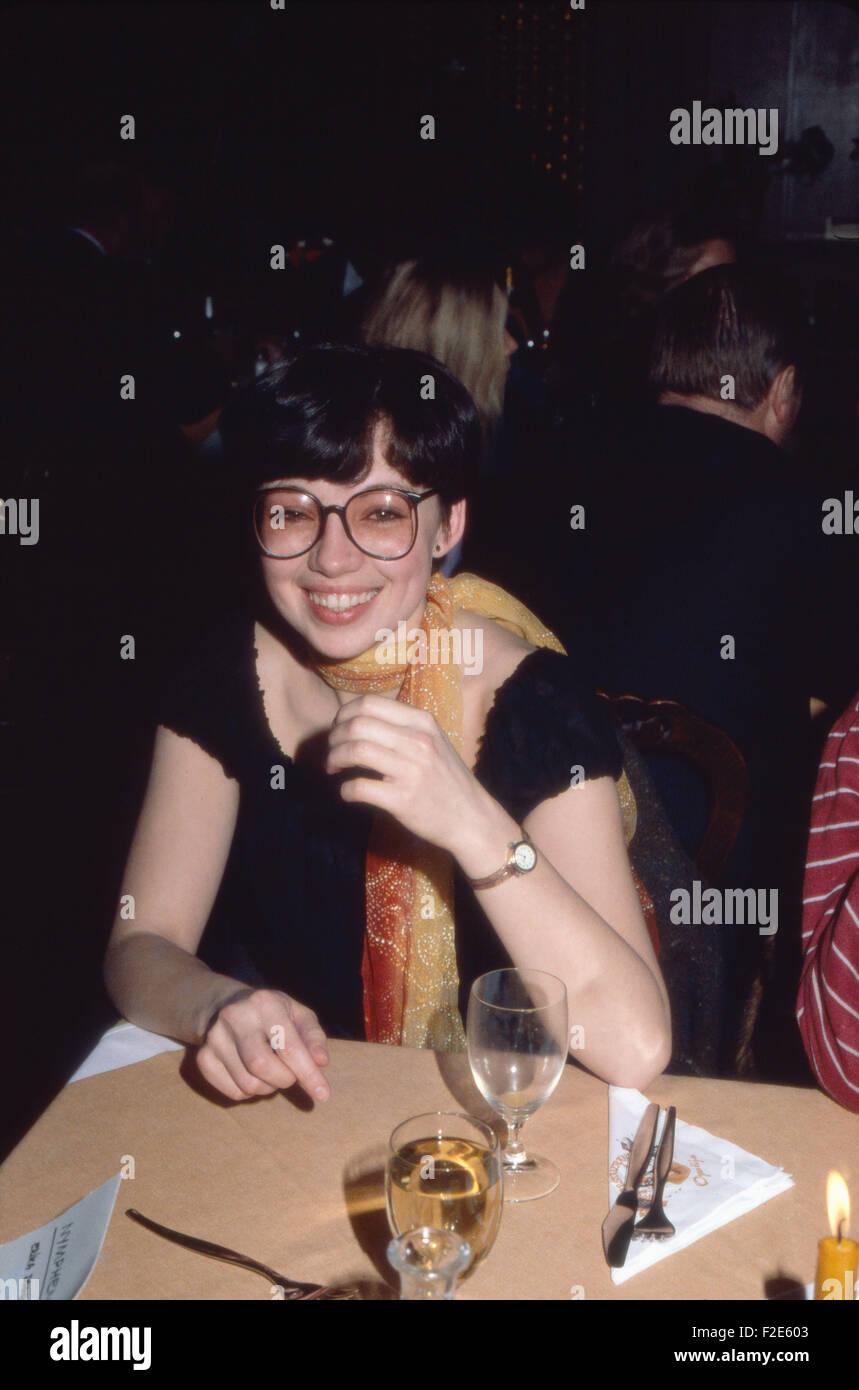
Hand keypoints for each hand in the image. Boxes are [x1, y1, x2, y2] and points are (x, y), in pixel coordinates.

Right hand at [196, 988, 330, 1102]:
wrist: (228, 1005)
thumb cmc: (273, 1014)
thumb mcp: (299, 1015)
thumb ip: (313, 1037)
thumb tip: (320, 1062)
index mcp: (264, 1002)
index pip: (288, 1046)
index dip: (308, 1073)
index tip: (323, 1094)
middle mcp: (235, 1016)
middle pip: (262, 1066)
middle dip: (284, 1079)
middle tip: (290, 1074)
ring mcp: (214, 1037)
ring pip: (247, 1084)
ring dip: (268, 1088)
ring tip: (271, 1071)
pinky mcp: (202, 1057)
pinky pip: (233, 1093)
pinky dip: (250, 1093)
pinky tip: (252, 1074)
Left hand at [325, 693, 507, 862]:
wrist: (472, 818)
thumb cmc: (448, 779)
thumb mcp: (434, 741)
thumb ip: (402, 727)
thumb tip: (358, 720)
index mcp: (423, 722)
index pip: (369, 703)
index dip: (344, 714)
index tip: (339, 728)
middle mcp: (418, 741)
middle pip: (357, 724)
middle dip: (335, 737)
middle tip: (332, 750)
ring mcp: (411, 770)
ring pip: (355, 750)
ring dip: (335, 758)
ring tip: (334, 767)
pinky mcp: (403, 800)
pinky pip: (359, 787)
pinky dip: (345, 790)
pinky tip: (348, 793)